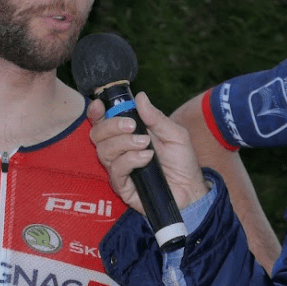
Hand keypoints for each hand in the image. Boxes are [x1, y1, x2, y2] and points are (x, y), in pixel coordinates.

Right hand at [88, 91, 208, 212]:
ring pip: (104, 151)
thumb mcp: (174, 134)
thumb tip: (140, 97)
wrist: (191, 189)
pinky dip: (130, 160)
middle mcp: (119, 150)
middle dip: (111, 126)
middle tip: (132, 126)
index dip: (96, 112)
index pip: (103, 121)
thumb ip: (156, 118)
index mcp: (128, 134)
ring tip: (146, 143)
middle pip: (97, 134)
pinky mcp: (122, 186)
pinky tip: (147, 158)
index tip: (99, 105)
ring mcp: (119, 169)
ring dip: (124, 143)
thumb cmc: (182, 161)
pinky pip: (116, 170)